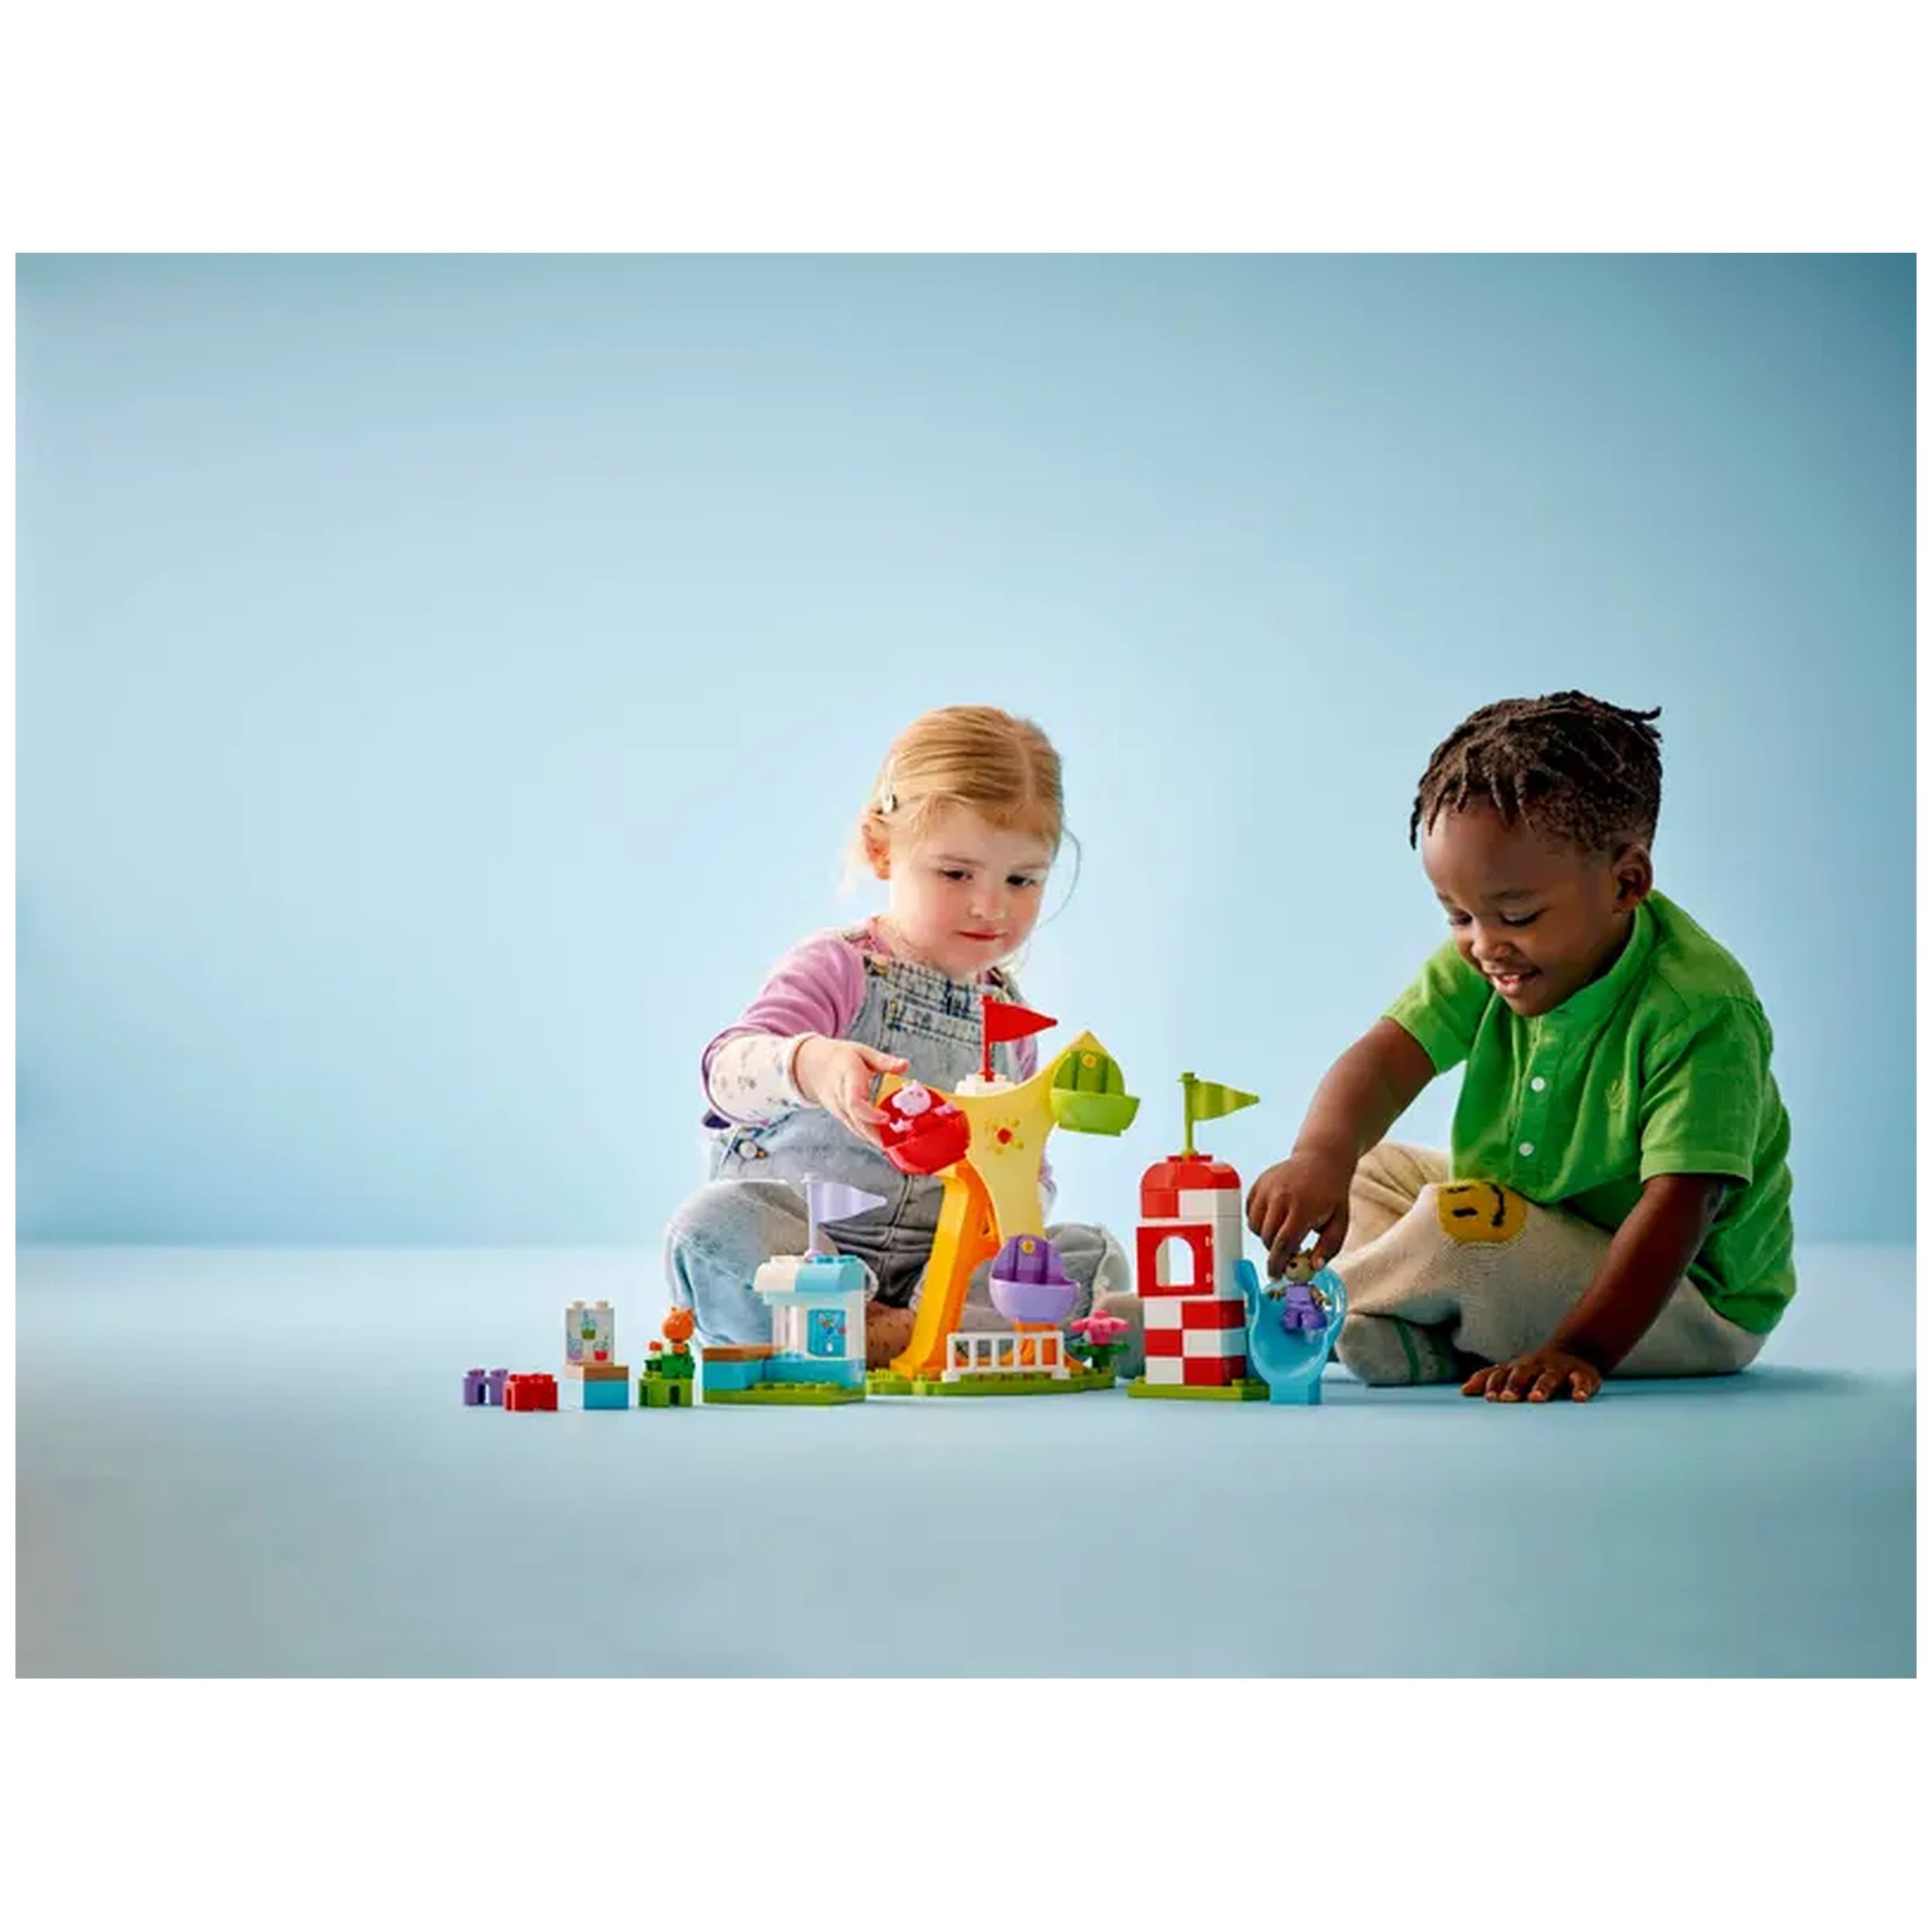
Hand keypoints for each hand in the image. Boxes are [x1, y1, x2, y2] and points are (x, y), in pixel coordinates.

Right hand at [794, 1037, 908, 1145]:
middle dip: (876, 1135)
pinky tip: (886, 1139)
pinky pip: (855, 1128)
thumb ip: (884, 1061)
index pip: (854, 1101)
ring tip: (896, 1143)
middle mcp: (840, 1097)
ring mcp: (839, 1109)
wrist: (813, 1067)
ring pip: (856, 1129)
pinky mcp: (841, 1116)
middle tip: (897, 1141)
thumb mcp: (862, 1052)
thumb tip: (905, 1065)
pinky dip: (870, 1136)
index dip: (870, 1113)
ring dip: (875, 1138)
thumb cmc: (840, 1058)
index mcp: (847, 1077)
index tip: (887, 1118)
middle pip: (856, 1121)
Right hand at [1246, 1147, 1353, 1278]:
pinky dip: (1258, 1221)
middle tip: (1286, 1253)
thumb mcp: (1340, 1222)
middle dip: (1274, 1251)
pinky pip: (1250, 1212)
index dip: (1278, 1263)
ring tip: (1283, 1230)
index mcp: (1303, 1207)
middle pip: (1267, 1237)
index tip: (1276, 1275)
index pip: (1284, 1243)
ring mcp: (1267, 1188)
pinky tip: (1275, 1218)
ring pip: (1254, 1226)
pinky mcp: (1258, 1184)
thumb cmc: (1332, 1193)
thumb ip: (1329, 1247)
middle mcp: (1281, 1196)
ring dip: (1265, 1236)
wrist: (1322, 1159)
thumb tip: (1313, 1268)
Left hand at [1462, 1346, 1602, 1403]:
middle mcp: (1535, 1366)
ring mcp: (1558, 1370)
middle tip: (1506, 1399)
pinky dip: (1581, 1389)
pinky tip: (1579, 1398)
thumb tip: (1463, 1392)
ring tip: (1536, 1399)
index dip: (1494, 1385)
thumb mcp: (1512, 1371)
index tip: (1489, 1398)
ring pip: (1549, 1377)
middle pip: (1522, 1373)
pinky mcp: (1582, 1375)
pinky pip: (1581, 1381)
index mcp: (1517, 1367)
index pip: (1501, 1374)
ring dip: (1542, 1387)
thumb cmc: (1534, 1370)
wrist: (1574, 1351)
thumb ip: (1489, 1379)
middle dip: (1513, 1385)